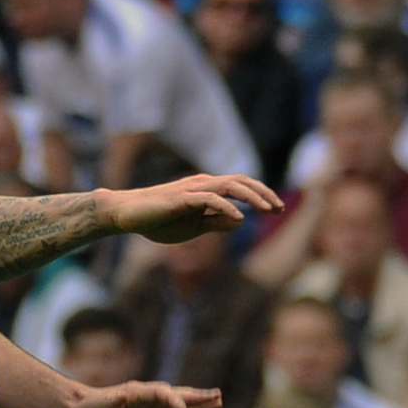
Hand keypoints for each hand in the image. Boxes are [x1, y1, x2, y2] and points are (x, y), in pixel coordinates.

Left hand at [73, 379, 221, 407]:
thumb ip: (108, 401)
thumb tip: (124, 395)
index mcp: (135, 393)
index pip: (158, 393)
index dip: (170, 399)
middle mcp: (149, 397)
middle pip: (176, 394)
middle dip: (194, 396)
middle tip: (215, 395)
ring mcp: (155, 406)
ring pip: (182, 402)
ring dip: (200, 402)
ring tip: (219, 399)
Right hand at [105, 171, 282, 244]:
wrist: (127, 215)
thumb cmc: (157, 220)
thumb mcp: (193, 226)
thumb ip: (216, 222)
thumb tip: (241, 221)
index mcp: (206, 189)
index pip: (240, 186)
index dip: (261, 195)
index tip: (277, 209)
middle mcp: (203, 184)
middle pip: (240, 181)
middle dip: (263, 193)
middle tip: (280, 208)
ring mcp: (192, 189)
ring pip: (229, 186)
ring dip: (252, 197)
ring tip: (268, 209)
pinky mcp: (181, 199)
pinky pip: (210, 200)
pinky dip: (227, 207)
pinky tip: (239, 217)